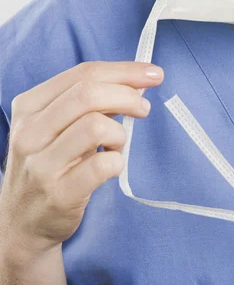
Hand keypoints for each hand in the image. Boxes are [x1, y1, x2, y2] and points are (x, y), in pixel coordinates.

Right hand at [0, 61, 163, 255]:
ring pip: (97, 126)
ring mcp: (42, 164)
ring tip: (116, 145)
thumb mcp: (57, 127)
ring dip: (120, 133)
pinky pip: (103, 165)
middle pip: (90, 94)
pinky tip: (111, 165)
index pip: (83, 73)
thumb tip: (137, 84)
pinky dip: (118, 161)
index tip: (153, 74)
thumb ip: (91, 103)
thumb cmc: (50, 165)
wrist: (21, 222)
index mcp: (30, 106)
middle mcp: (30, 131)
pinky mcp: (60, 193)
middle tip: (143, 109)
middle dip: (128, 96)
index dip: (125, 71)